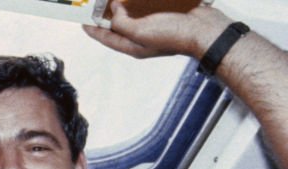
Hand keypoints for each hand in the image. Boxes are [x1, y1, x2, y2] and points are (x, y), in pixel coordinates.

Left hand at [83, 2, 228, 60]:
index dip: (93, 30)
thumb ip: (122, 23)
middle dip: (107, 15)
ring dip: (124, 5)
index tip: (82, 22)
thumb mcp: (140, 32)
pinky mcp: (166, 14)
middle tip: (97, 4)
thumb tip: (115, 10)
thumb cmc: (175, 35)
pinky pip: (149, 6)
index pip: (107, 38)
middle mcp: (142, 36)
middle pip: (119, 25)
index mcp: (133, 46)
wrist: (206, 29)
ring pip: (133, 14)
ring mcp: (154, 25)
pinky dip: (140, 1)